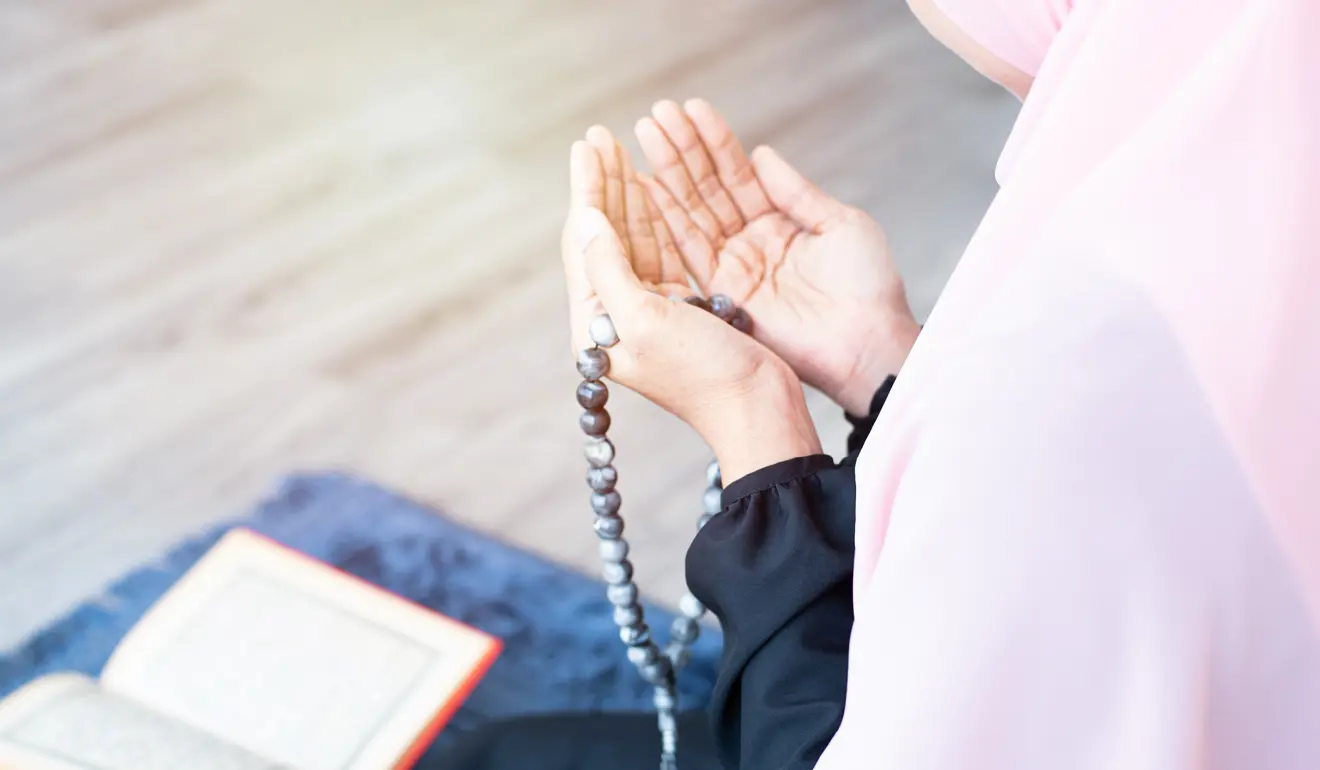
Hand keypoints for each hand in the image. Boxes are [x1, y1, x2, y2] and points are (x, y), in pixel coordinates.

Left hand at [562, 134, 821, 480]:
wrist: (758, 410)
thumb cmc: (705, 375)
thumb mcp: (648, 320)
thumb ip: (610, 268)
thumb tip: (586, 218)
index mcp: (596, 324)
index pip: (584, 243)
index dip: (587, 189)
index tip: (587, 145)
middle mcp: (615, 317)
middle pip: (603, 236)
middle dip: (603, 184)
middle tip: (599, 136)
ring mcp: (648, 312)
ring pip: (631, 239)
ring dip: (627, 193)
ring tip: (619, 149)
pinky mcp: (680, 309)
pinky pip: (659, 251)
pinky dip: (655, 216)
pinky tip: (652, 187)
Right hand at [634, 99, 920, 414]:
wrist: (868, 342)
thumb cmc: (867, 286)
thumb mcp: (839, 223)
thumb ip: (794, 190)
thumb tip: (759, 153)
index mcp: (780, 223)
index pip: (739, 174)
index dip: (715, 141)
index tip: (690, 108)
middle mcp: (751, 243)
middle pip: (709, 188)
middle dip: (682, 150)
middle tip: (657, 113)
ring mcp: (734, 267)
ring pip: (693, 211)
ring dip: (668, 173)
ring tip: (646, 133)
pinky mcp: (722, 293)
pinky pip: (688, 249)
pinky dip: (666, 217)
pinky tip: (647, 183)